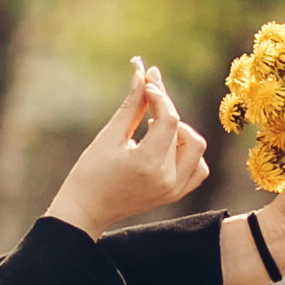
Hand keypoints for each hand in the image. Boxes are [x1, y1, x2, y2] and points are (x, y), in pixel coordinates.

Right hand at [47, 60, 210, 234]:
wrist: (87, 210)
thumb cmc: (91, 173)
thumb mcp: (109, 136)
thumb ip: (131, 105)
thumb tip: (142, 74)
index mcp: (148, 164)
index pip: (169, 119)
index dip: (160, 95)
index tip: (146, 82)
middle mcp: (167, 179)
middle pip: (184, 131)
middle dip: (166, 110)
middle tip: (147, 98)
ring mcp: (174, 189)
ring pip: (196, 148)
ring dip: (180, 133)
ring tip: (153, 129)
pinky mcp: (175, 194)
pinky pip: (197, 168)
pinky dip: (188, 152)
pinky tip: (165, 145)